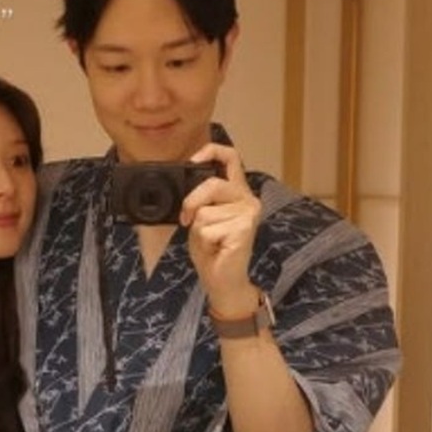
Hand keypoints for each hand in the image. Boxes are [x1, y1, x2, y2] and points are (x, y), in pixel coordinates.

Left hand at [179, 143, 261, 314]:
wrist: (223, 281)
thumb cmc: (212, 250)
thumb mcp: (201, 219)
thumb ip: (200, 200)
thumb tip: (184, 189)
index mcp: (237, 192)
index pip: (230, 158)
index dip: (210, 151)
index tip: (192, 160)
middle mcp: (247, 199)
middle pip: (211, 184)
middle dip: (191, 203)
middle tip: (188, 220)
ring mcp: (248, 214)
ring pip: (205, 211)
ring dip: (198, 229)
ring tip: (210, 240)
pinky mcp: (244, 229)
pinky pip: (208, 228)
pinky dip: (204, 241)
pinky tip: (216, 248)